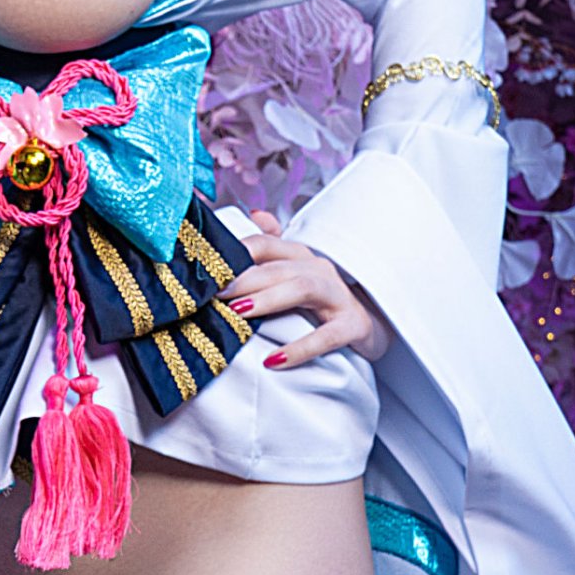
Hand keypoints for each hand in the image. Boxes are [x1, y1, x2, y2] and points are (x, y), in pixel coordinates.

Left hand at [226, 214, 389, 368]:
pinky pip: (327, 336)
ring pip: (302, 288)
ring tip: (238, 313)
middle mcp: (319, 270)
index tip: (206, 270)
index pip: (265, 244)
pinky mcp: (352, 326)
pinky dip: (300, 348)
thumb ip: (272, 249)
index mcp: (300, 256)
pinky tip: (274, 360)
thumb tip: (253, 214)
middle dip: (245, 278)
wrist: (368, 326)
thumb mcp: (294, 274)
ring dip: (268, 299)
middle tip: (215, 293)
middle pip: (278, 267)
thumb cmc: (321, 300)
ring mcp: (338, 296)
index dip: (236, 252)